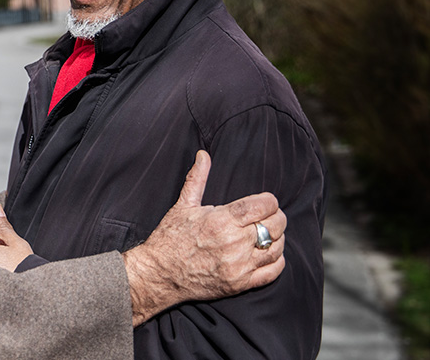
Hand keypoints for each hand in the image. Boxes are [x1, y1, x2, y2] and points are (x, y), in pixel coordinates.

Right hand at [123, 150, 286, 325]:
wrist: (159, 274)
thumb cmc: (170, 238)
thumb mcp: (182, 205)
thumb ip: (197, 179)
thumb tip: (203, 154)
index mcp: (221, 220)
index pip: (264, 205)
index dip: (269, 200)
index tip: (264, 202)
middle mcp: (234, 243)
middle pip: (275, 225)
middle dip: (275, 217)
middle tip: (266, 216)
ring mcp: (239, 265)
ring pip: (277, 247)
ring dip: (276, 238)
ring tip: (265, 233)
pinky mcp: (240, 283)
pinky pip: (273, 271)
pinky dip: (276, 260)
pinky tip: (266, 253)